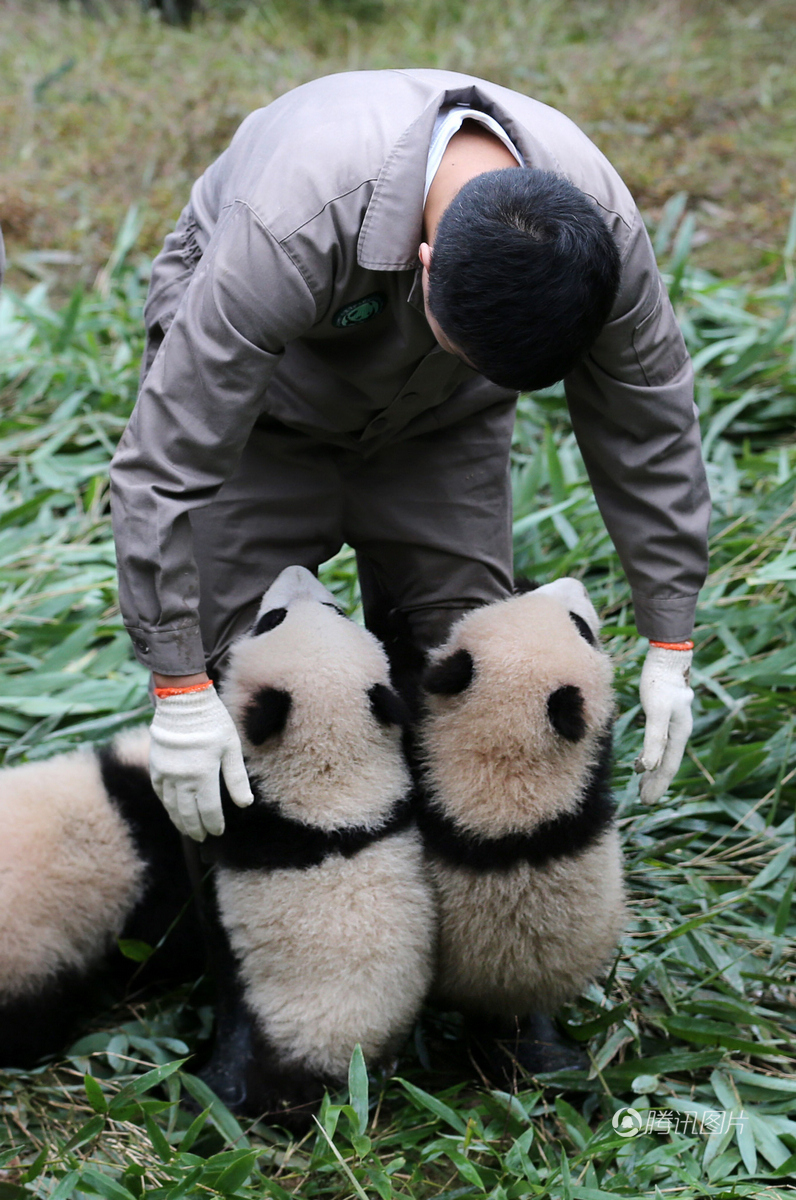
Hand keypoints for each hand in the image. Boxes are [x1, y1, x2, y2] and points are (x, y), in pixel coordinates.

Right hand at [149, 684, 253, 840]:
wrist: (183, 701)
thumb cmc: (212, 722)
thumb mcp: (231, 747)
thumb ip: (236, 778)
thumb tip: (245, 803)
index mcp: (203, 774)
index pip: (208, 810)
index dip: (213, 824)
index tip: (217, 832)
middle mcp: (181, 778)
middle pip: (187, 812)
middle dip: (195, 827)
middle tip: (202, 838)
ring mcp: (166, 772)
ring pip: (171, 805)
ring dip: (179, 820)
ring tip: (187, 829)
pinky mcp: (156, 765)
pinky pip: (159, 792)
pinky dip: (166, 804)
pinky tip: (172, 809)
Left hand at [635, 644, 693, 803]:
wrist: (667, 658)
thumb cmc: (660, 683)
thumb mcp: (656, 711)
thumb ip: (654, 739)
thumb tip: (649, 768)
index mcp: (679, 734)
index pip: (667, 766)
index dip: (657, 785)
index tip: (646, 802)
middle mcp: (679, 732)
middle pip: (667, 763)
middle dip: (656, 782)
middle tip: (644, 800)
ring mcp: (673, 724)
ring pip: (663, 754)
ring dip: (653, 771)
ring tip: (642, 784)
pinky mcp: (664, 715)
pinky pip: (659, 743)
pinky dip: (651, 755)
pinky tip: (642, 760)